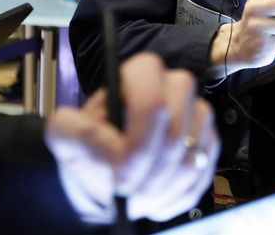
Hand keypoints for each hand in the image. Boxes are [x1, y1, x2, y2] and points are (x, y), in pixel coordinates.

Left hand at [45, 53, 218, 222]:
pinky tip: (155, 200)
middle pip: (176, 135)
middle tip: (129, 196)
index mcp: (141, 74)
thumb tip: (115, 152)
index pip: (153, 104)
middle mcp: (175, 87)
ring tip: (137, 201)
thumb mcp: (65, 133)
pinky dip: (177, 197)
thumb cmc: (88, 144)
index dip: (139, 146)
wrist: (105, 163)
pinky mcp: (208, 141)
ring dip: (162, 191)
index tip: (121, 177)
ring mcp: (196, 113)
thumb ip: (78, 133)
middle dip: (150, 175)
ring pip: (192, 159)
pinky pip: (203, 175)